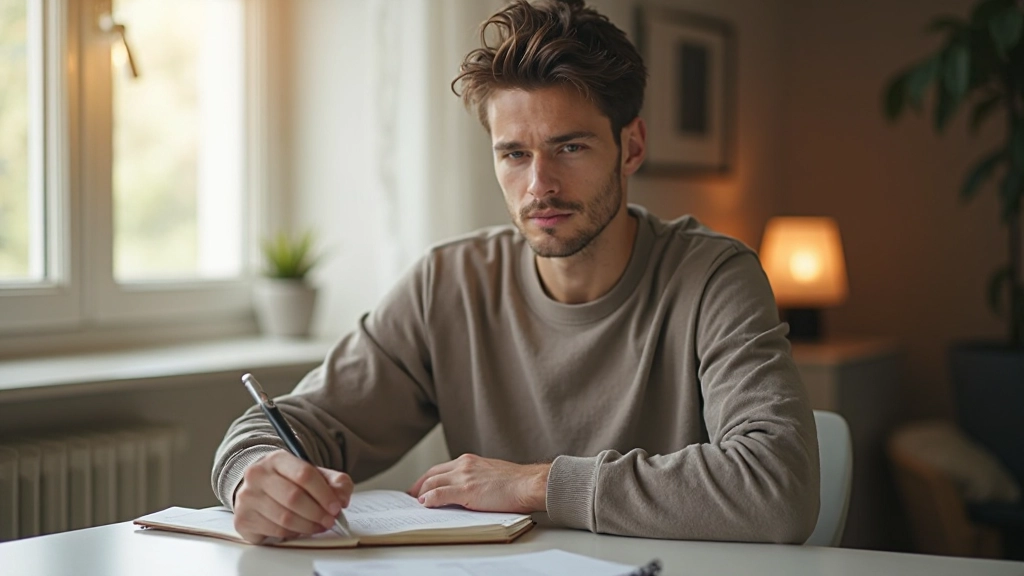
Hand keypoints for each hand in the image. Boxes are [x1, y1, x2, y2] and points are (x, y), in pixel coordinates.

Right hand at [232, 450, 353, 543]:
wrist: (257, 488)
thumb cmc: (289, 481)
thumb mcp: (314, 474)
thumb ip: (335, 482)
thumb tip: (342, 499)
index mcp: (277, 459)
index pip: (304, 474)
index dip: (324, 494)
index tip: (336, 506)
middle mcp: (257, 475)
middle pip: (294, 498)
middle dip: (317, 513)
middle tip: (330, 521)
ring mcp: (247, 497)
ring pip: (285, 518)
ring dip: (308, 526)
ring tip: (318, 526)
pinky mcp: (243, 519)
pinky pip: (274, 531)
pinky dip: (292, 534)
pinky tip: (299, 530)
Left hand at [408, 453, 549, 513]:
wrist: (529, 484)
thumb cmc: (517, 482)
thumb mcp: (491, 474)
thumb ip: (475, 477)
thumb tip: (466, 489)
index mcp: (470, 461)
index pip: (440, 468)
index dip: (427, 478)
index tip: (420, 486)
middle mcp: (464, 465)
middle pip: (432, 474)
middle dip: (419, 486)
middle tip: (412, 496)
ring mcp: (464, 477)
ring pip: (432, 482)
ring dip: (421, 493)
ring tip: (416, 503)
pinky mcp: (466, 490)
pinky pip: (440, 494)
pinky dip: (429, 499)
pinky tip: (425, 504)